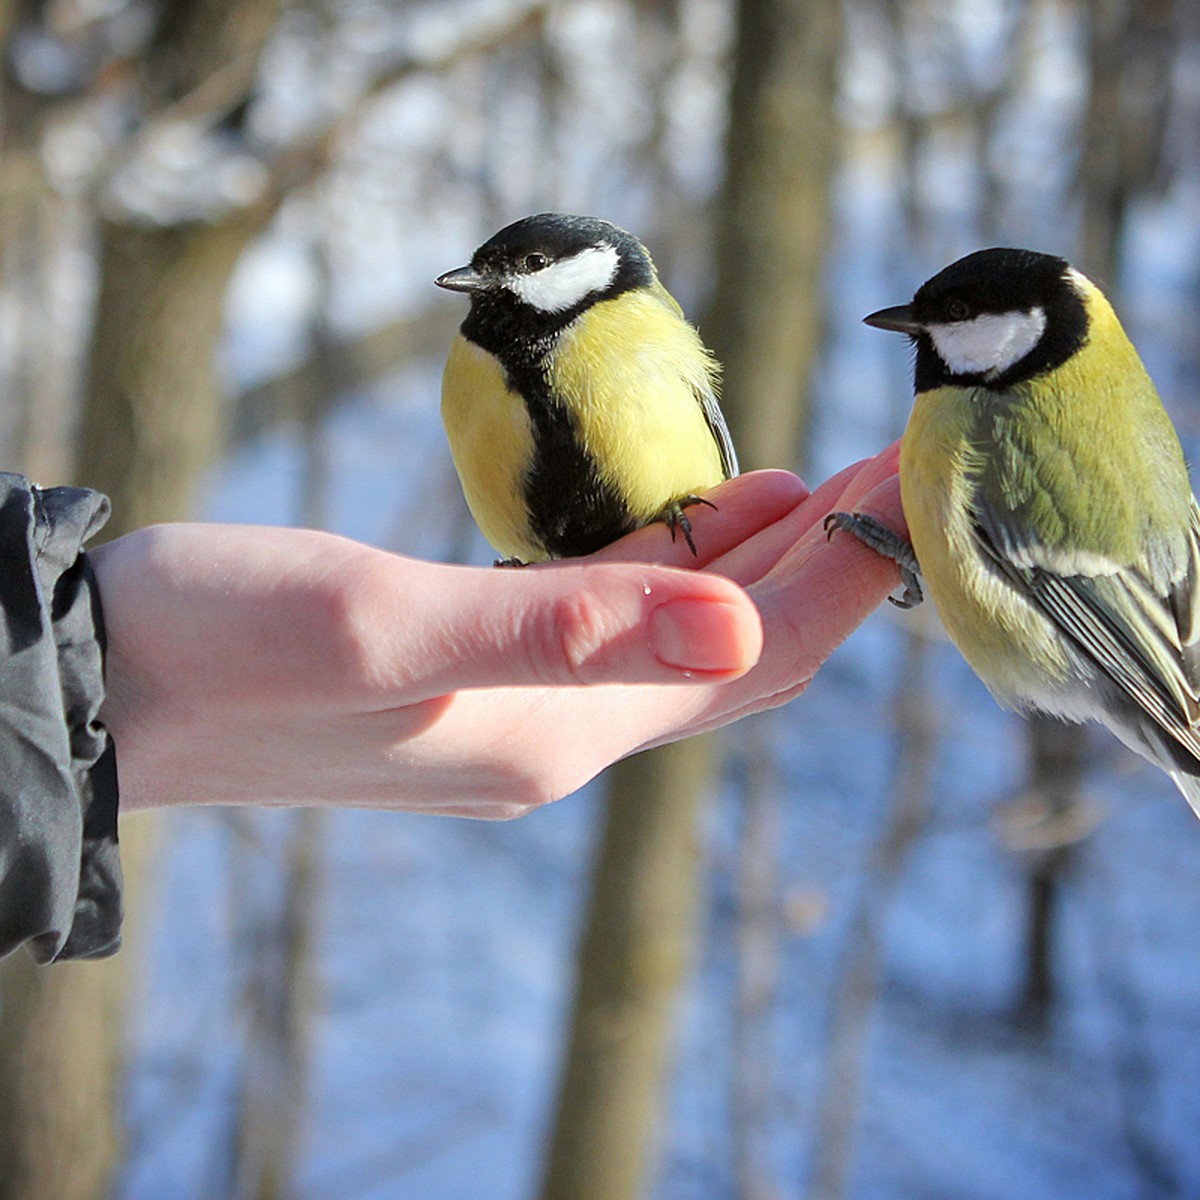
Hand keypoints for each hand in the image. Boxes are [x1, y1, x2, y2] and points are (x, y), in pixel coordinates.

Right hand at [92, 441, 903, 817]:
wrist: (111, 686)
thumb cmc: (228, 646)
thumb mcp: (388, 626)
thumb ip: (566, 630)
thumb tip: (738, 628)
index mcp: (560, 728)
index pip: (752, 660)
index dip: (842, 581)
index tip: (900, 490)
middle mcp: (559, 732)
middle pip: (735, 655)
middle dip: (821, 569)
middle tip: (883, 474)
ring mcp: (520, 707)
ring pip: (682, 640)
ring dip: (756, 566)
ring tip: (818, 487)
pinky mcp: (477, 672)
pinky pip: (616, 628)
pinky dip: (675, 572)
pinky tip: (702, 519)